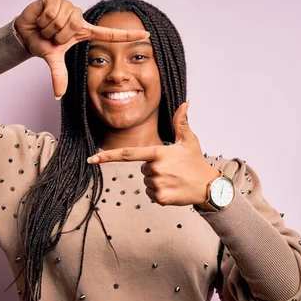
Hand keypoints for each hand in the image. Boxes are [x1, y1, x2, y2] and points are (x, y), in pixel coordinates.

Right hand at [15, 0, 150, 98]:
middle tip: (51, 36)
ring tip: (46, 27)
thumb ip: (59, 76)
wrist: (25, 33)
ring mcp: (69, 6)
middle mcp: (79, 17)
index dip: (128, 34)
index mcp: (84, 32)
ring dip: (50, 27)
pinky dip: (43, 18)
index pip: (110, 34)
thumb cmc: (43, 44)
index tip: (147, 34)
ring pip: (63, 19)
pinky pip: (53, 11)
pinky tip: (41, 18)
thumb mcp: (53, 59)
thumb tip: (58, 95)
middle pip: (73, 26)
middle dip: (58, 35)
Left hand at [87, 101, 220, 205]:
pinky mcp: (161, 198)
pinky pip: (151, 194)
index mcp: (157, 153)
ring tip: (174, 179)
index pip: (127, 154)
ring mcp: (157, 184)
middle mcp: (155, 169)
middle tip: (172, 169)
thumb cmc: (196, 161)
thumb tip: (185, 103)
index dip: (107, 157)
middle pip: (142, 169)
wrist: (209, 186)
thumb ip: (181, 122)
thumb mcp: (189, 140)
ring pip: (146, 182)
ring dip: (157, 181)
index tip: (91, 159)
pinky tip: (174, 189)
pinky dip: (160, 193)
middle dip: (153, 168)